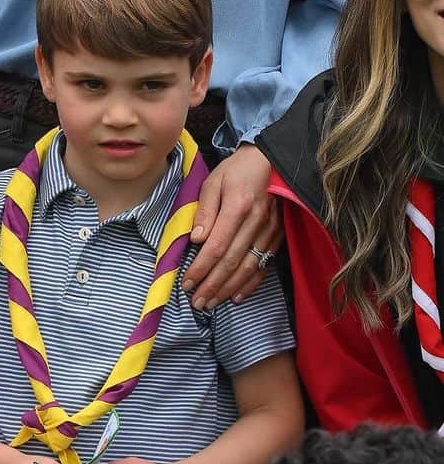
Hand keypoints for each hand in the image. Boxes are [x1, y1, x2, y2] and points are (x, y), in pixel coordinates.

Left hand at [182, 143, 279, 308]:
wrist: (271, 160)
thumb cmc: (237, 169)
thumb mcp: (214, 180)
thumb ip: (205, 209)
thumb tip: (196, 239)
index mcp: (238, 206)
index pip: (216, 245)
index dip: (201, 267)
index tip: (187, 282)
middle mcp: (256, 222)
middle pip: (232, 262)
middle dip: (212, 285)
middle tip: (197, 302)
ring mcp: (270, 232)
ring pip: (248, 268)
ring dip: (228, 289)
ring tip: (211, 303)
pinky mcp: (277, 237)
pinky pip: (264, 266)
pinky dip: (250, 284)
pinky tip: (236, 295)